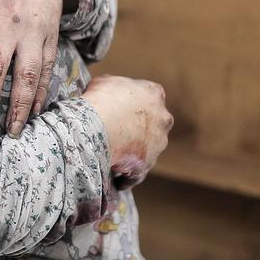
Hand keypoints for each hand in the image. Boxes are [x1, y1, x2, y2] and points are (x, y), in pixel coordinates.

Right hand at [82, 74, 172, 188]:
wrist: (97, 124)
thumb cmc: (100, 99)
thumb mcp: (106, 81)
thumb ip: (118, 87)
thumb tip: (112, 93)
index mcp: (153, 93)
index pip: (151, 95)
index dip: (136, 102)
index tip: (123, 106)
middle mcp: (162, 118)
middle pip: (153, 124)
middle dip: (139, 127)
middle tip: (117, 129)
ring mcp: (158, 143)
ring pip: (147, 148)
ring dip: (133, 151)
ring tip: (110, 154)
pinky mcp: (147, 163)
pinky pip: (137, 174)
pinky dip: (127, 177)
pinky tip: (115, 179)